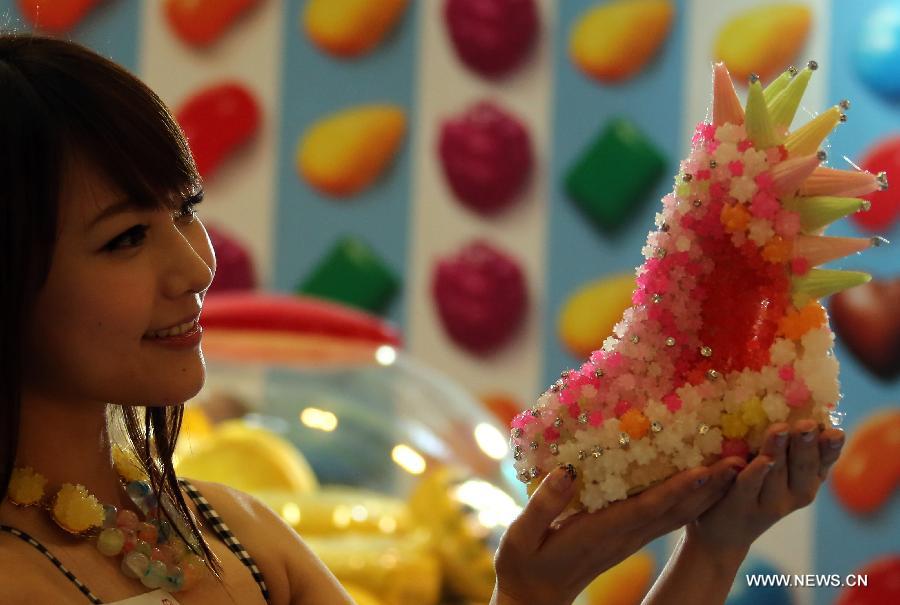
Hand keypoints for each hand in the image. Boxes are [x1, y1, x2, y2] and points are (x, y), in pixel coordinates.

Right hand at [491, 457, 744, 604]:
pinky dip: (688, 499)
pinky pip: (664, 516)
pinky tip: (701, 482)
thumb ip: (545, 504)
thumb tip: (567, 471)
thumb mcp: (522, 534)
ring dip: (707, 491)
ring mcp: (627, 537)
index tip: (709, 469)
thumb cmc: (523, 564)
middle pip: (675, 510)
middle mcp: (623, 534)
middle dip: (709, 486)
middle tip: (742, 459)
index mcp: (602, 531)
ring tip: (733, 466)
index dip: (681, 489)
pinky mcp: (624, 536)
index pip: (649, 508)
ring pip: (676, 513)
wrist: (534, 597)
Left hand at [685, 419, 844, 557]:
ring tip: (780, 428)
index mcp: (806, 480)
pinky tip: (761, 460)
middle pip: (803, 467)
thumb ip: (786, 445)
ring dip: (778, 450)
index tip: (835, 432)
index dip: (830, 449)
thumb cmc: (753, 488)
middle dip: (805, 444)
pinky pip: (750, 486)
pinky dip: (756, 472)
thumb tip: (791, 404)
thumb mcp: (777, 469)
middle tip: (807, 424)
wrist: (723, 532)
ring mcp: (770, 503)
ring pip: (777, 474)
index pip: (824, 462)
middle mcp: (794, 494)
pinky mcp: (742, 506)